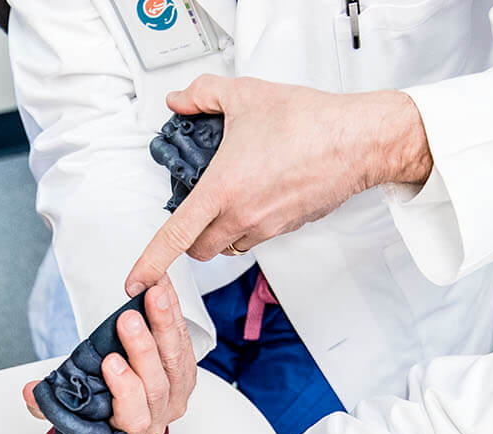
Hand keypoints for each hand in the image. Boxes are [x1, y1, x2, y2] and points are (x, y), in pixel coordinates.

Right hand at [23, 278, 196, 433]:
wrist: (125, 410)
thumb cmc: (99, 413)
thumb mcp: (70, 412)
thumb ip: (48, 403)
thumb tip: (29, 391)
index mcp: (132, 429)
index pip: (134, 414)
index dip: (125, 389)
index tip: (110, 363)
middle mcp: (159, 414)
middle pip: (157, 383)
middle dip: (142, 349)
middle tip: (128, 320)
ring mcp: (177, 392)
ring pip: (176, 359)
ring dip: (165, 324)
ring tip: (154, 295)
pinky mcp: (186, 368)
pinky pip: (184, 339)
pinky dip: (174, 312)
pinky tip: (163, 289)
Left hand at [125, 76, 432, 293]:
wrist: (358, 141)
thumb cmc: (308, 122)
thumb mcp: (245, 95)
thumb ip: (202, 94)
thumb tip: (179, 100)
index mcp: (222, 191)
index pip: (174, 237)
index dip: (149, 263)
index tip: (134, 281)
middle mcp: (242, 217)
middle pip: (200, 251)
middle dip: (190, 239)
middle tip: (193, 210)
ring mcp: (266, 227)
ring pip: (229, 246)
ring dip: (220, 232)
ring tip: (230, 196)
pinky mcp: (287, 227)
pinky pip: (256, 236)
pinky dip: (248, 223)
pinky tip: (259, 192)